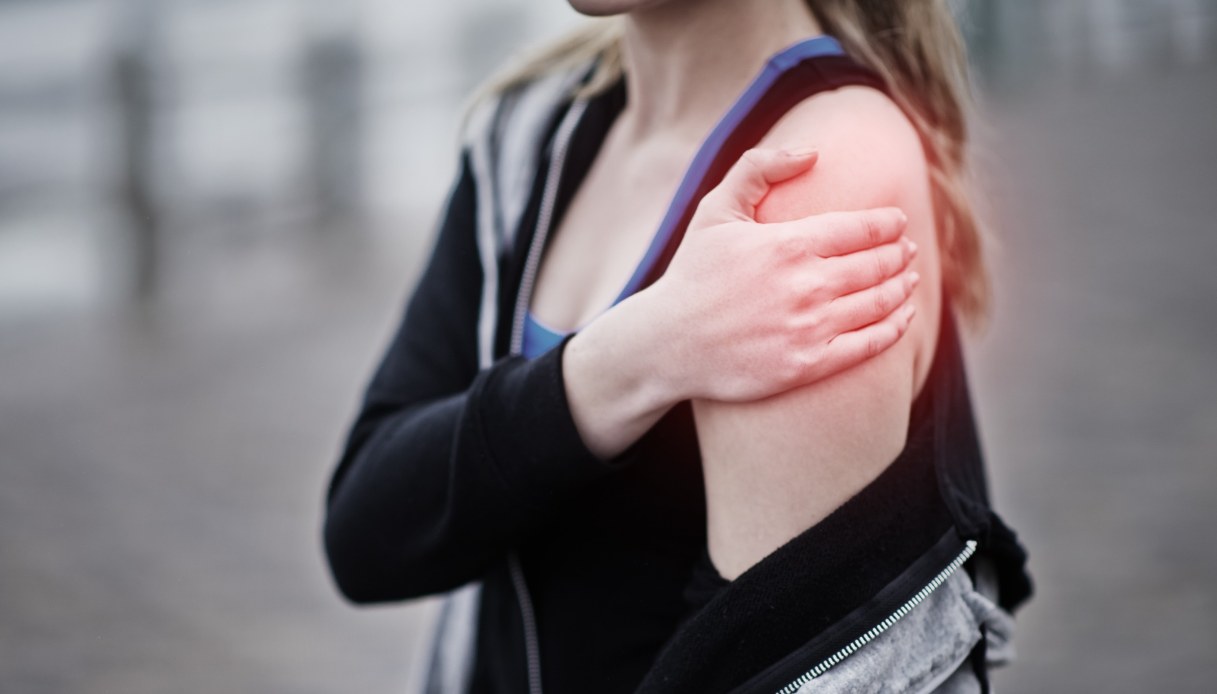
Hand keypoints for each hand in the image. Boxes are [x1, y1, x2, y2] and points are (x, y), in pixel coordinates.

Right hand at [645, 146, 918, 402]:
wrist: (668, 344)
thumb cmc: (693, 274)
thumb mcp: (715, 210)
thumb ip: (759, 169)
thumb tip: (813, 152)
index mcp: (788, 244)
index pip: (862, 228)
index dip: (889, 224)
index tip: (898, 223)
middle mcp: (805, 286)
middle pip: (877, 265)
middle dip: (900, 255)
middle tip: (908, 251)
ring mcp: (809, 328)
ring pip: (880, 303)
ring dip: (903, 288)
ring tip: (909, 279)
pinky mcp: (808, 366)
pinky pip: (870, 345)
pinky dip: (896, 328)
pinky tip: (904, 317)